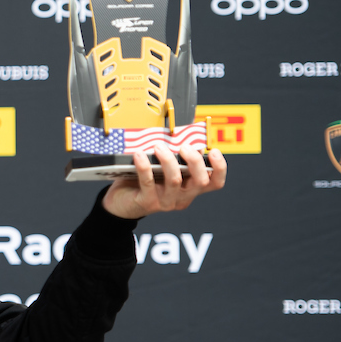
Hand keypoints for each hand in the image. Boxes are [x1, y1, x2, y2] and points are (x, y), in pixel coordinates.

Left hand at [102, 145, 225, 219]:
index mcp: (190, 188)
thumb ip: (173, 158)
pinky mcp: (147, 202)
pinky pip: (148, 183)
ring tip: (159, 146)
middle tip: (184, 147)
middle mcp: (182, 197)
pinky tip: (139, 155)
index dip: (220, 168)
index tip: (214, 151)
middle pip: (200, 181)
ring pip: (175, 181)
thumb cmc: (143, 182)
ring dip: (168, 160)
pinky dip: (144, 166)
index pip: (214, 183)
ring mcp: (166, 202)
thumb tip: (177, 137)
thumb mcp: (162, 170)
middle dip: (195, 161)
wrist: (120, 204)